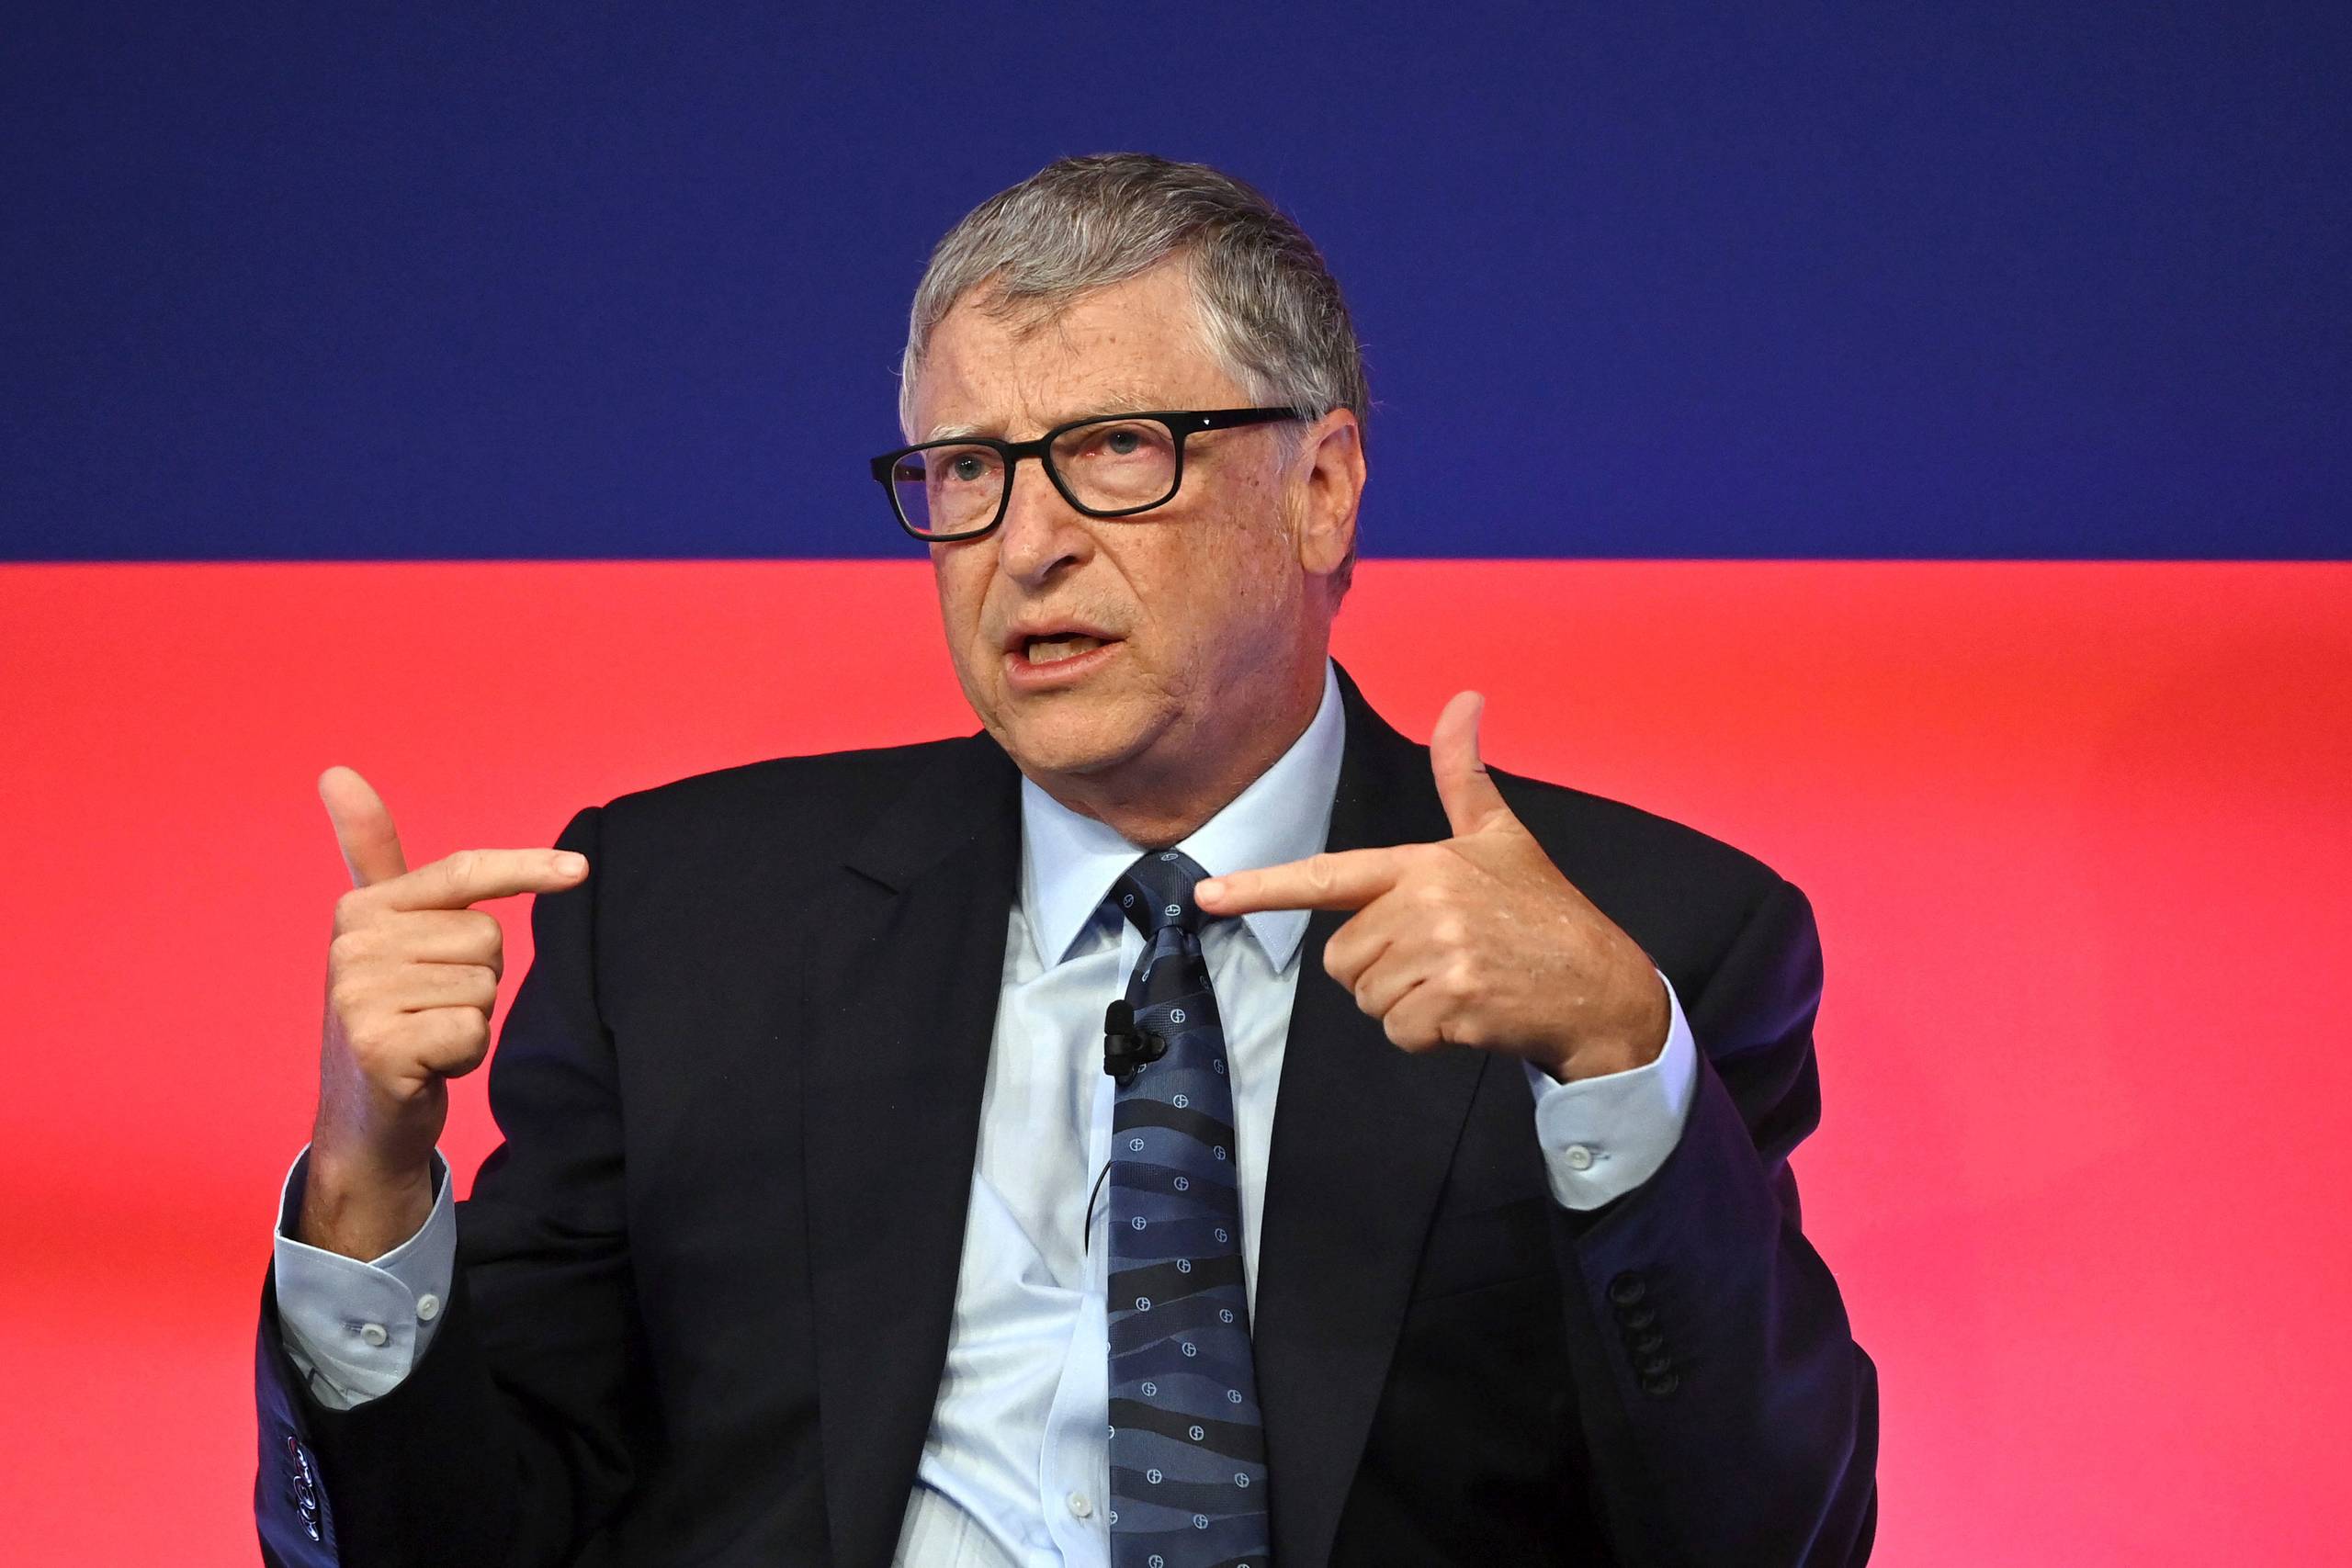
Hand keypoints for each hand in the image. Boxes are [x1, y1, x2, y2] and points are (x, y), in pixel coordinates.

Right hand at [299, 766, 587, 1259]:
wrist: (366, 1121)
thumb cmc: (393, 1016)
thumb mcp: (386, 934)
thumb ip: (373, 856)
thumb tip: (336, 770)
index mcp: (360, 909)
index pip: (462, 872)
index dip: (527, 870)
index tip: (582, 871)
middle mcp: (351, 945)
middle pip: (489, 937)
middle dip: (478, 981)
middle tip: (432, 1010)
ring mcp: (358, 997)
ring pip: (486, 986)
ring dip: (472, 1020)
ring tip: (428, 1037)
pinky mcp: (378, 1047)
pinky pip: (474, 1030)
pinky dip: (465, 1055)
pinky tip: (428, 1067)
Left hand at [1196, 692, 1667, 1080]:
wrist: (1602, 984)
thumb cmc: (1542, 911)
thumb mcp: (1501, 836)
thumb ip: (1464, 777)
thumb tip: (1464, 699)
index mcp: (1424, 863)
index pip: (1328, 876)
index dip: (1261, 887)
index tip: (1207, 895)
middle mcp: (1426, 903)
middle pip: (1343, 959)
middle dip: (1381, 972)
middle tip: (1441, 960)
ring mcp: (1441, 954)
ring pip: (1369, 1000)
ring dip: (1406, 1007)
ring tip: (1460, 984)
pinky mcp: (1456, 1003)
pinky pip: (1400, 1032)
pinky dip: (1428, 1037)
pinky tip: (1470, 1016)